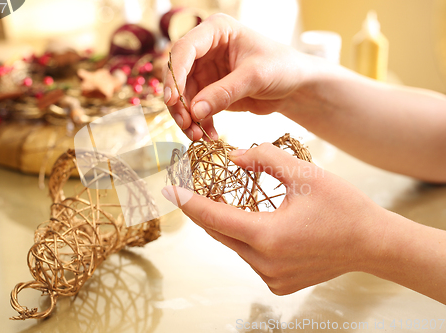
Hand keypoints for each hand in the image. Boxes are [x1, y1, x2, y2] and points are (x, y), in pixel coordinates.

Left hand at [161, 143, 386, 294]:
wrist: (373, 244)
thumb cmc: (343, 207)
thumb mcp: (305, 174)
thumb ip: (265, 159)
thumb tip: (234, 157)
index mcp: (267, 236)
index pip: (214, 217)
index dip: (189, 202)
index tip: (168, 190)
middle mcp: (264, 263)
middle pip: (219, 233)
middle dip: (204, 211)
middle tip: (191, 191)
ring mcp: (271, 278)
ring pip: (233, 245)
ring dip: (226, 224)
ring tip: (223, 201)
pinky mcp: (278, 284)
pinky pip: (249, 257)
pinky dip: (244, 238)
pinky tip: (252, 222)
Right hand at [163, 13, 314, 140]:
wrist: (295, 86)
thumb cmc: (282, 68)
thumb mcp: (255, 77)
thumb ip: (224, 92)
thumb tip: (195, 111)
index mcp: (216, 31)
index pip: (184, 49)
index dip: (175, 75)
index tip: (173, 100)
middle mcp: (206, 49)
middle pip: (178, 75)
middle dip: (178, 102)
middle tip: (185, 124)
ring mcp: (205, 71)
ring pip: (183, 96)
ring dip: (187, 118)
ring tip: (197, 136)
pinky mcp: (209, 91)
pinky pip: (195, 109)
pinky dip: (199, 124)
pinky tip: (208, 136)